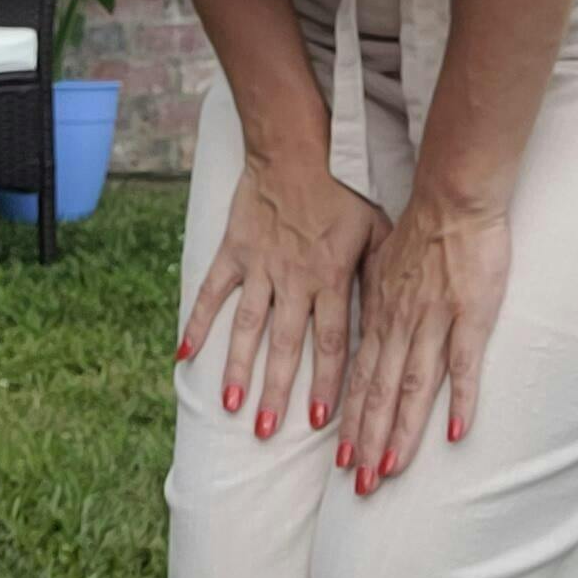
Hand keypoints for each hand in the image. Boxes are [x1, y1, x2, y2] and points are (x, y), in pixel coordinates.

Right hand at [177, 151, 388, 441]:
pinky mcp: (233, 251)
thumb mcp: (377, 229)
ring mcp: (260, 265)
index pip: (332, 342)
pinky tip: (184, 356)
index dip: (328, 383)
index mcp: (331, 277)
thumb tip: (393, 318)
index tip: (324, 421)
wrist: (295, 146)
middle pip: (286, 344)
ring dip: (239, 368)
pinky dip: (197, 322)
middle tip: (269, 432)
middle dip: (278, 390)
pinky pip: (211, 291)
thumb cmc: (343, 189)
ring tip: (232, 407)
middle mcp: (294, 278)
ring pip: (248, 326)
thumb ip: (380, 273)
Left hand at [340, 189, 510, 491]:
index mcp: (380, 314)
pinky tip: (455, 433)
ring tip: (389, 471)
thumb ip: (376, 299)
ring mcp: (434, 320)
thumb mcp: (382, 263)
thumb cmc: (423, 230)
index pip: (361, 378)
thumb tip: (367, 328)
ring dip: (400, 432)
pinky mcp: (470, 314)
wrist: (453, 197)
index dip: (352, 421)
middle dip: (368, 441)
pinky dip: (459, 399)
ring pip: (412, 386)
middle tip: (359, 484)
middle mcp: (400, 323)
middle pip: (380, 392)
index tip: (342, 459)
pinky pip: (462, 364)